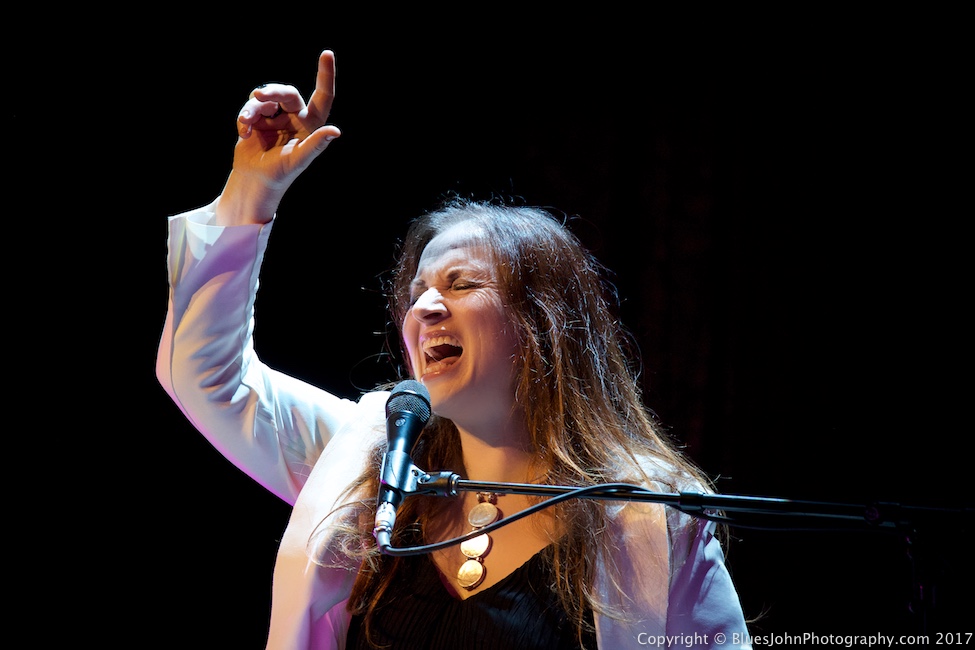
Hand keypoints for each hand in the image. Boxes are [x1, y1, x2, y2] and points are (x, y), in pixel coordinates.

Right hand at [218, 50, 340, 223]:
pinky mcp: (257, 120)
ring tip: (245, 123)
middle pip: (287, 93)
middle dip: (273, 91)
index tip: (327, 53)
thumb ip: (316, 144)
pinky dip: (244, 118)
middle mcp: (296, 118)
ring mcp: (276, 118)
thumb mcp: (299, 159)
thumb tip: (335, 131)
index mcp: (312, 124)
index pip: (322, 96)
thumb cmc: (281, 173)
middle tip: (259, 95)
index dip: (325, 75)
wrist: (254, 181)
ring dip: (253, 108)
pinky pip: (250, 108)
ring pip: (265, 99)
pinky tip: (243, 132)